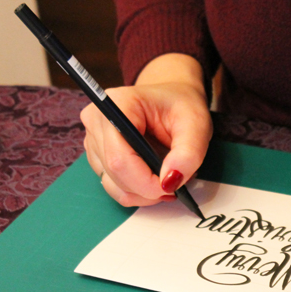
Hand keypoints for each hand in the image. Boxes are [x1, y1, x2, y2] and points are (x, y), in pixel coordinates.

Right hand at [81, 54, 211, 206]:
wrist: (173, 98)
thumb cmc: (182, 106)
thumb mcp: (197, 125)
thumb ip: (188, 153)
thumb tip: (169, 182)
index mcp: (117, 104)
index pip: (119, 157)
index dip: (144, 181)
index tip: (171, 186)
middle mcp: (97, 120)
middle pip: (114, 173)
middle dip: (147, 188)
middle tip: (175, 185)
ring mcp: (93, 138)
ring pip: (112, 184)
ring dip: (142, 193)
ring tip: (166, 180)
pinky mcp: (97, 154)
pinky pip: (113, 185)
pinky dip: (136, 191)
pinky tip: (154, 180)